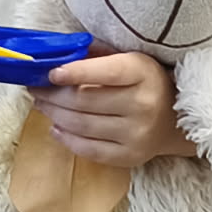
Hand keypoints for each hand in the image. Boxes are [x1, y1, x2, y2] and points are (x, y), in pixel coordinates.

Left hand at [31, 45, 196, 166]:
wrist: (176, 121)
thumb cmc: (146, 83)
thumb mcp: (131, 60)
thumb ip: (98, 56)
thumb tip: (58, 55)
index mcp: (143, 73)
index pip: (105, 72)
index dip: (74, 72)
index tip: (49, 73)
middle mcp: (142, 105)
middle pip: (85, 101)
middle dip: (53, 95)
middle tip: (36, 88)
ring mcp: (137, 134)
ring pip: (82, 125)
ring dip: (55, 115)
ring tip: (42, 105)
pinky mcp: (130, 156)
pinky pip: (89, 150)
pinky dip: (67, 139)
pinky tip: (56, 128)